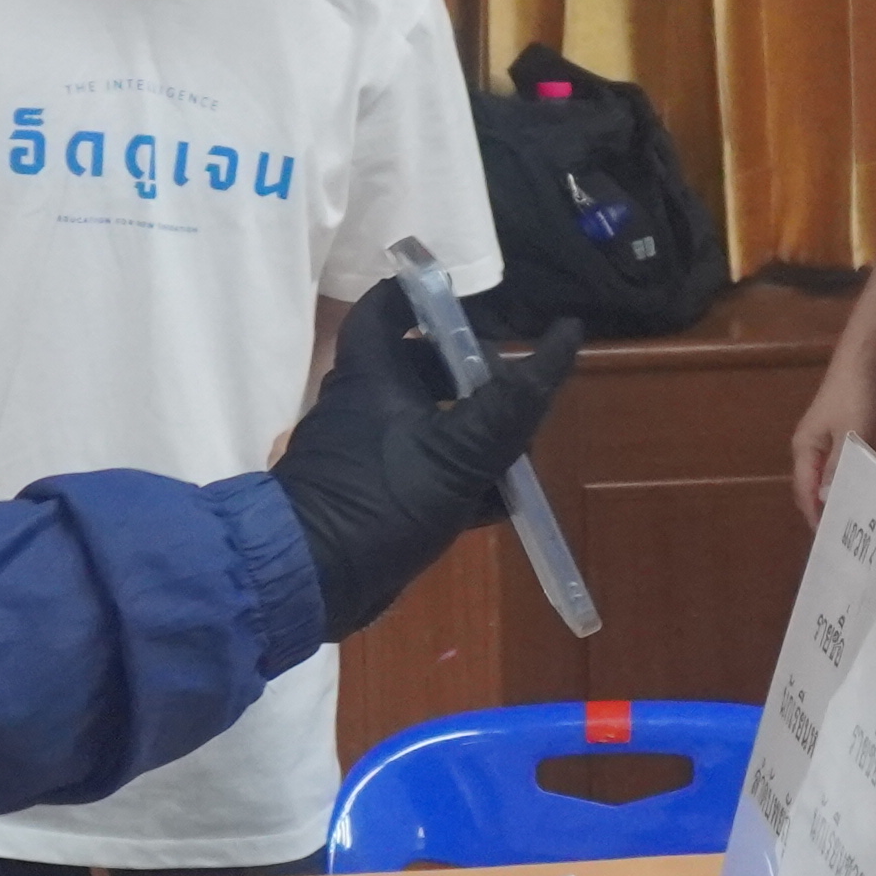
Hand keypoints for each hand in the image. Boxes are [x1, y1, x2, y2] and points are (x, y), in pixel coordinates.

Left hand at [267, 278, 577, 636]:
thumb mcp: (460, 450)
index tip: (482, 309)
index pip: (392, 303)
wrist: (309, 578)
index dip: (434, 297)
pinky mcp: (373, 492)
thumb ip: (513, 402)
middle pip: (422, 366)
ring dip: (475, 435)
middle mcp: (366, 400)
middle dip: (475, 378)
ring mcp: (367, 449)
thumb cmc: (382, 499)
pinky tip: (501, 502)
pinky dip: (460, 480)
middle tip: (519, 394)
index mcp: (374, 370)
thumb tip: (566, 334)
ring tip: (521, 454)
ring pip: (429, 422)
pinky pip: (423, 471)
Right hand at [785, 357, 875, 523]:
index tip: (825, 535)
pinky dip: (838, 480)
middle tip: (839, 532)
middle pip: (808, 485)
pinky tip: (853, 489)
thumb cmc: (852, 398)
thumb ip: (837, 466)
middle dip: (819, 508)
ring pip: (819, 476)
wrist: (859, 363)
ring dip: (829, 495)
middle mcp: (805, 447)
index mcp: (803, 447)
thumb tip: (826, 497)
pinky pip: (830, 466)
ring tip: (847, 516)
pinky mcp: (831, 435)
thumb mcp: (850, 435)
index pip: (803, 489)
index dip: (812, 512)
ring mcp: (817, 440)